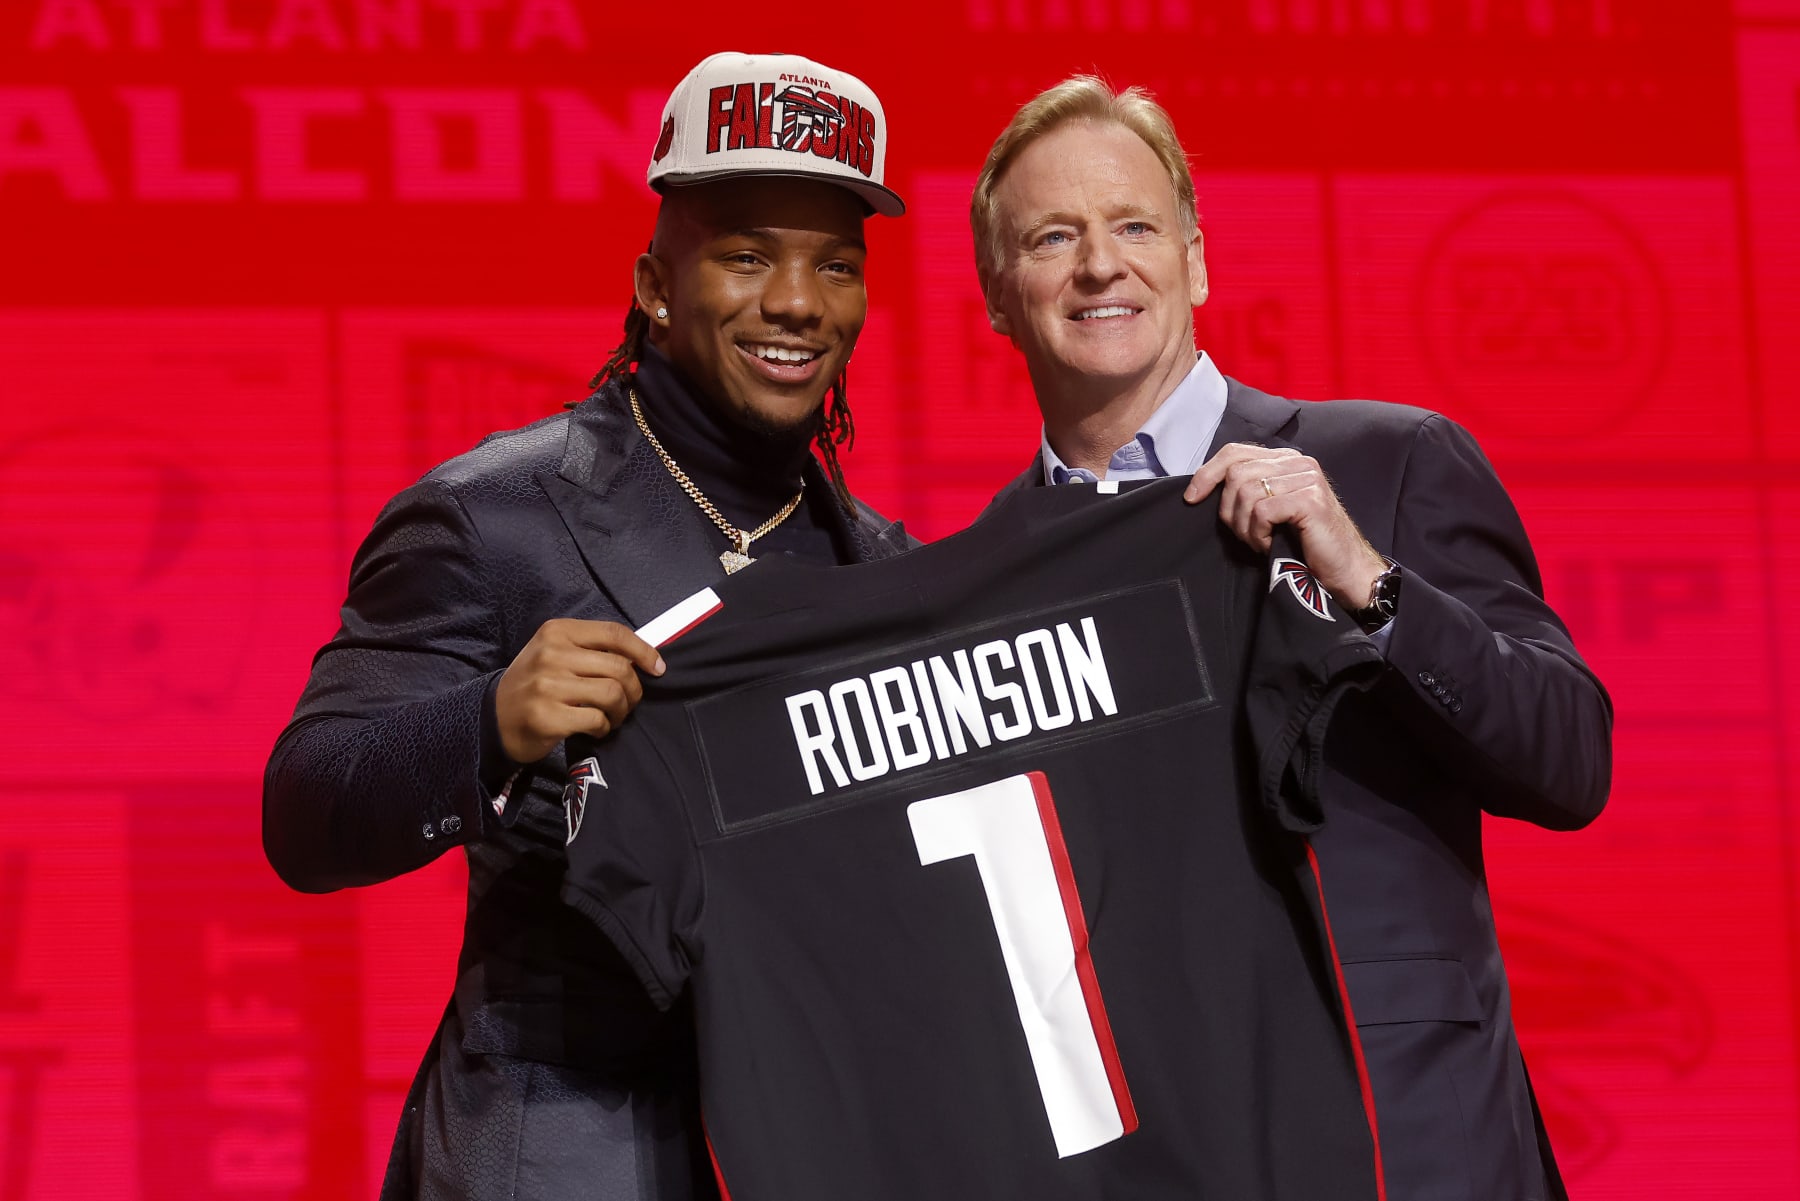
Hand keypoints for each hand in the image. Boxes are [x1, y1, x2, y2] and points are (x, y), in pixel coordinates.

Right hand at [495, 619, 665, 763]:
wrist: (493, 718)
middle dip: (634, 690)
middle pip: (619, 667)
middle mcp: (551, 654)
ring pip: (613, 693)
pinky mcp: (548, 716)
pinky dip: (604, 728)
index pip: (614, 633)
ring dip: (621, 711)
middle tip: (628, 703)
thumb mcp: (554, 653)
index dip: (644, 651)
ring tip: (613, 717)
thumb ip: (590, 649)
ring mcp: (548, 686)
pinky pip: (597, 719)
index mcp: (557, 631)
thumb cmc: (534, 684)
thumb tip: (640, 657)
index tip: (658, 668)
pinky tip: (596, 729)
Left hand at [1184, 443, 1386, 608]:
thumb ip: (1250, 490)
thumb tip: (1203, 487)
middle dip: (1228, 511)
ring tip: (1261, 542)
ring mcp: (1307, 478)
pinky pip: (1262, 511)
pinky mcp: (1310, 499)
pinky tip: (1271, 545)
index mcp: (1286, 460)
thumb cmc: (1304, 544)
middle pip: (1235, 473)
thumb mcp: (1271, 511)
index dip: (1207, 473)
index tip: (1191, 498)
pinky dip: (1259, 534)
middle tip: (1245, 536)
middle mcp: (1298, 462)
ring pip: (1246, 493)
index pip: (1235, 451)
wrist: (1345, 570)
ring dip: (1244, 527)